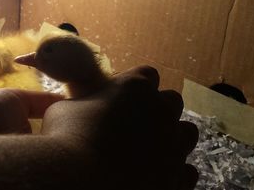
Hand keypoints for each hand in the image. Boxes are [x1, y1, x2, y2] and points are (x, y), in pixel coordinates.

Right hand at [40, 65, 198, 188]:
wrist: (78, 181)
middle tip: (134, 124)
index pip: (147, 74)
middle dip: (157, 109)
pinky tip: (153, 175)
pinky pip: (187, 170)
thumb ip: (84, 103)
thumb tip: (82, 108)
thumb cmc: (65, 139)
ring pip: (187, 133)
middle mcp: (161, 112)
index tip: (118, 98)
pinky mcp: (178, 178)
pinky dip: (174, 170)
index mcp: (135, 87)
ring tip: (149, 150)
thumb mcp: (65, 108)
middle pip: (172, 101)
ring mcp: (173, 146)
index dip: (134, 86)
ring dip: (172, 137)